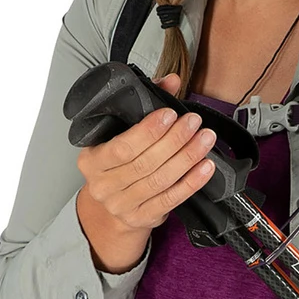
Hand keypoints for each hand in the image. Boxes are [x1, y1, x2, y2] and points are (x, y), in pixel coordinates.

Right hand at [75, 73, 217, 233]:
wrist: (114, 208)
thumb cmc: (118, 164)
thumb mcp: (119, 135)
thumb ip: (143, 105)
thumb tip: (170, 81)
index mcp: (92, 159)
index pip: (122, 146)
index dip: (148, 131)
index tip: (170, 114)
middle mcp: (103, 184)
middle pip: (145, 163)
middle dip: (174, 140)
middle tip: (194, 123)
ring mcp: (122, 204)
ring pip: (161, 180)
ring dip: (188, 158)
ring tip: (205, 140)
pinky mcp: (142, 217)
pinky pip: (172, 199)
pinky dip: (192, 182)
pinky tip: (205, 167)